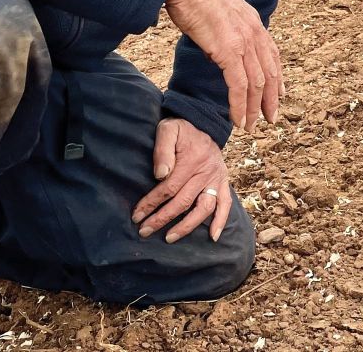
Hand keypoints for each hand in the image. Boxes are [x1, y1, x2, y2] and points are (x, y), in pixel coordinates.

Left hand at [132, 118, 231, 243]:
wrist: (203, 124)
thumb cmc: (181, 130)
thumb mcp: (168, 130)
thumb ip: (163, 149)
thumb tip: (160, 175)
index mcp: (192, 160)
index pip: (169, 188)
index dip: (151, 203)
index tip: (137, 215)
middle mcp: (206, 171)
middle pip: (183, 201)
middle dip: (161, 218)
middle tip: (144, 231)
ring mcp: (216, 178)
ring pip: (204, 208)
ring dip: (186, 226)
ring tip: (169, 238)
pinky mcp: (223, 182)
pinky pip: (225, 204)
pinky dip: (220, 220)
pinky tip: (213, 236)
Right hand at [165, 0, 284, 130]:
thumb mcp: (220, 12)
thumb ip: (226, 32)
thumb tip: (219, 51)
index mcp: (253, 21)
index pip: (272, 55)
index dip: (277, 77)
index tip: (278, 95)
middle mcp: (254, 32)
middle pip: (270, 72)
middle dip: (270, 99)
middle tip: (269, 118)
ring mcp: (243, 41)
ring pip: (257, 83)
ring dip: (255, 108)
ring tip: (251, 126)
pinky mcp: (228, 50)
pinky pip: (239, 85)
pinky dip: (240, 105)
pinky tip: (238, 119)